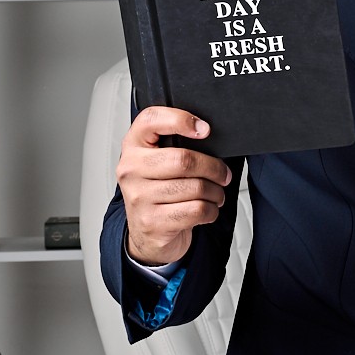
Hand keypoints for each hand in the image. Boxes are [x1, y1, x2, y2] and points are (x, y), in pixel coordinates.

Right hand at [117, 106, 232, 266]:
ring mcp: (139, 197)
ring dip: (216, 192)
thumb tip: (206, 134)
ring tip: (215, 194)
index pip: (151, 119)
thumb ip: (174, 144)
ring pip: (195, 187)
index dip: (181, 119)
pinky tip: (208, 209)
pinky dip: (211, 210)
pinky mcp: (152, 221)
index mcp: (132, 146)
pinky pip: (196, 210)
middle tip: (223, 174)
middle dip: (213, 168)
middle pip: (183, 159)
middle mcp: (131, 169)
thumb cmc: (157, 193)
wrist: (146, 235)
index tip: (205, 129)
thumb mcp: (157, 162)